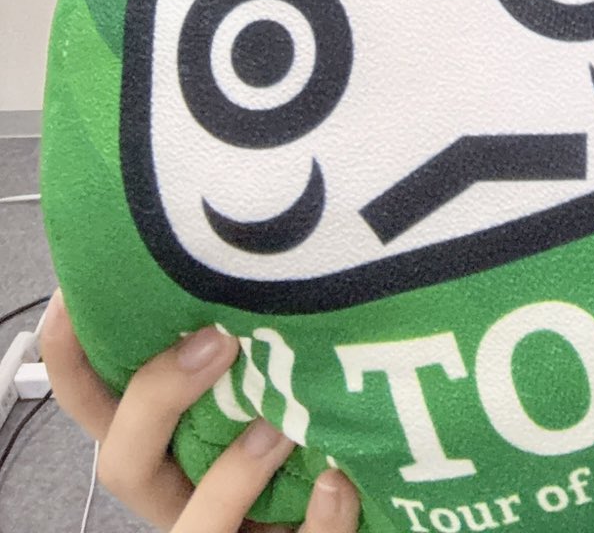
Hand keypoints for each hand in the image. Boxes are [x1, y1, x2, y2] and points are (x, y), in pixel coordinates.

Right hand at [39, 293, 358, 531]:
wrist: (333, 507)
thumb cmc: (293, 442)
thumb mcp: (251, 388)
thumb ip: (234, 351)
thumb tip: (246, 271)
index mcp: (161, 451)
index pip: (95, 409)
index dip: (71, 363)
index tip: (73, 299)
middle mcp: (178, 494)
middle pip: (123, 466)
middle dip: (156, 401)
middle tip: (215, 341)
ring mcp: (222, 531)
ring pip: (195, 529)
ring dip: (235, 475)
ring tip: (282, 425)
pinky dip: (319, 519)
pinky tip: (338, 481)